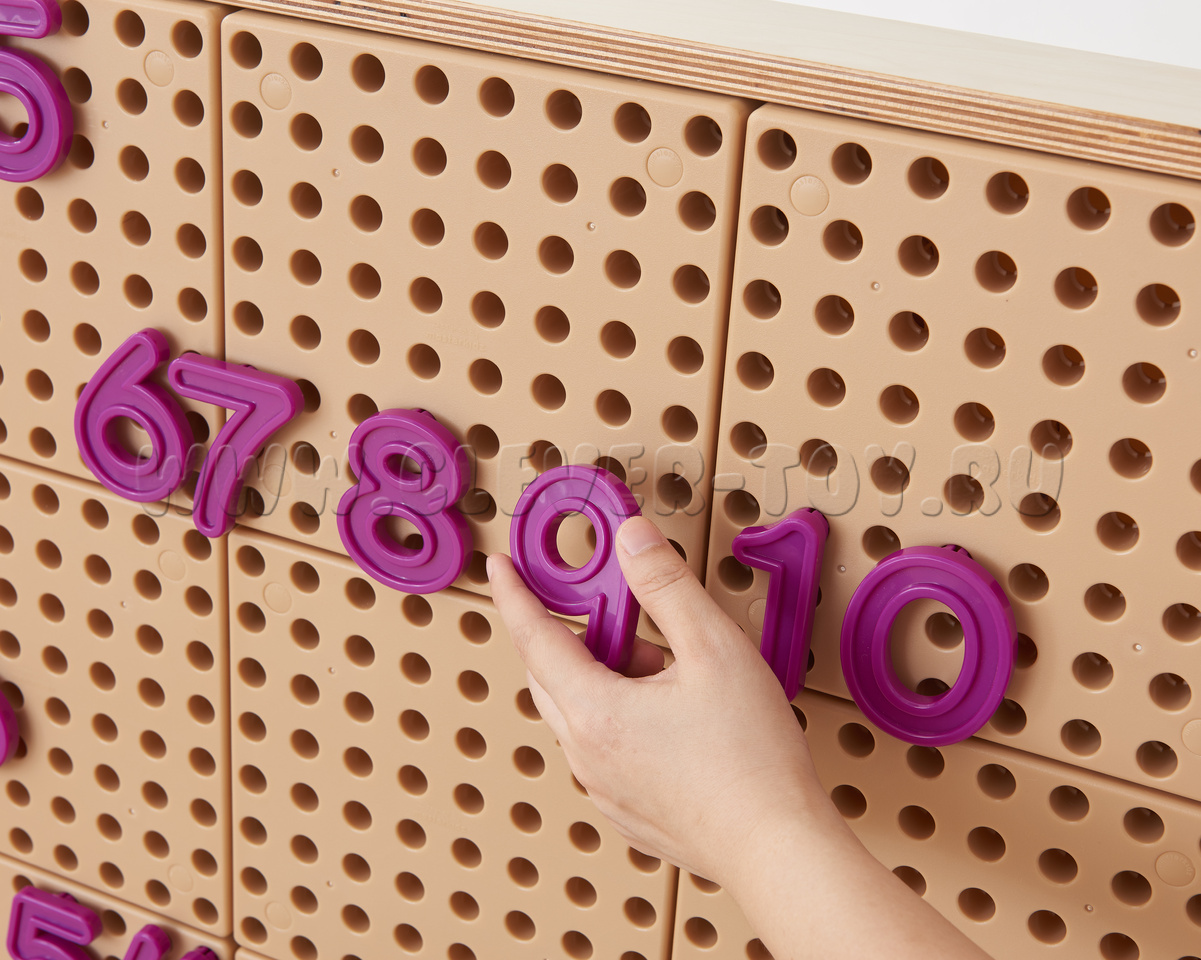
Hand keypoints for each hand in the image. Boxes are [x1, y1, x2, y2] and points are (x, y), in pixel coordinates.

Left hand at [487, 515, 844, 887]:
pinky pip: (603, 746)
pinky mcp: (626, 807)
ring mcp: (603, 786)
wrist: (776, 846)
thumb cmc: (751, 760)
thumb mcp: (714, 648)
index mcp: (594, 713)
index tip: (500, 569)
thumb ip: (666, 586)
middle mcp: (586, 755)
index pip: (533, 639)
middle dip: (580, 634)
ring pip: (581, 711)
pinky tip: (675, 714)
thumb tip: (632, 541)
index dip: (514, 596)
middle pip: (553, 674)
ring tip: (673, 671)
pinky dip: (623, 716)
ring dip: (610, 677)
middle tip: (624, 610)